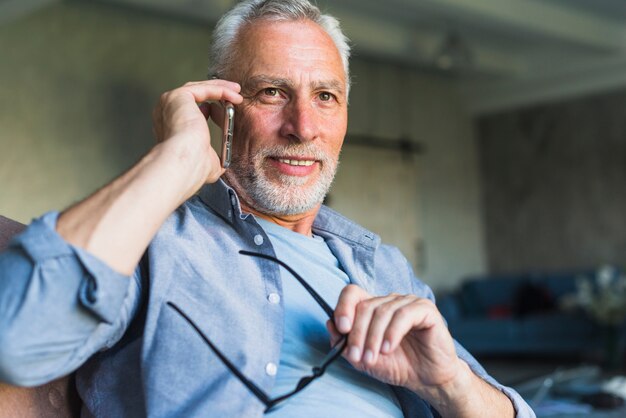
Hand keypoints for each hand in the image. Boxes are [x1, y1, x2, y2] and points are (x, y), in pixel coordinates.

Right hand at [151, 79, 242, 189]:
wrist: (185, 163)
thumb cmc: (194, 168)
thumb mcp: (206, 162)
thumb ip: (211, 156)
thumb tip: (222, 163)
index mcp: (169, 127)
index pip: (189, 110)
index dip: (208, 108)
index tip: (225, 109)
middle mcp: (165, 112)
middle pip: (194, 95)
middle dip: (216, 93)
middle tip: (234, 95)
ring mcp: (170, 102)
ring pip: (199, 88)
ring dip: (221, 88)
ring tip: (238, 91)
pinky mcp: (179, 96)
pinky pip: (204, 88)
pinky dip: (221, 90)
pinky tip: (235, 95)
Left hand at [328, 285, 462, 396]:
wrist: (428, 380)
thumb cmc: (398, 366)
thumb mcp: (365, 359)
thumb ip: (346, 344)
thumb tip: (330, 324)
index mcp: (374, 308)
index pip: (352, 293)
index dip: (343, 306)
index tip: (341, 328)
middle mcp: (390, 301)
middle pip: (365, 305)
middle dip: (357, 333)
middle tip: (357, 356)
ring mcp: (408, 302)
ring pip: (383, 311)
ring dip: (373, 337)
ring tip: (372, 357)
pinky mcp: (425, 309)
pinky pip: (403, 315)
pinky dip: (392, 332)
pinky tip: (388, 348)